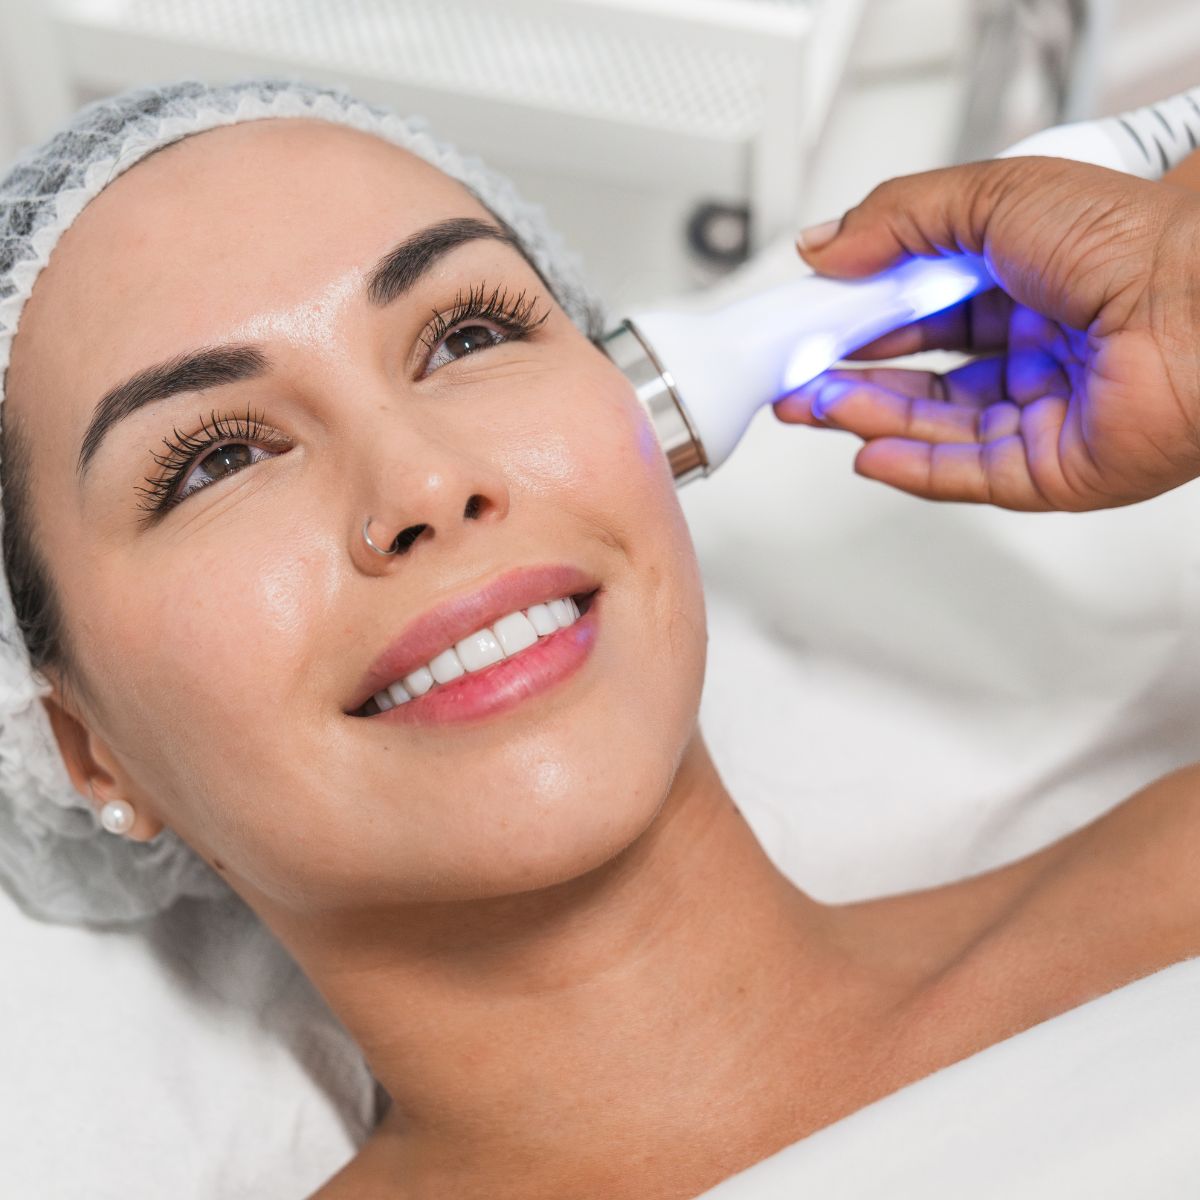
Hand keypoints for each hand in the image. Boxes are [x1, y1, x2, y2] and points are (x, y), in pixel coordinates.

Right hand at [773, 156, 1199, 509]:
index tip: (810, 321)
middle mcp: (1036, 345)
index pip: (922, 305)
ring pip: (936, 427)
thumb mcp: (992, 196)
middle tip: (798, 377)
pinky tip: (868, 453)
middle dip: (852, 377)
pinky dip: (913, 468)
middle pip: (922, 374)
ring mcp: (1045, 409)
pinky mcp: (1053, 468)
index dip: (861, 316)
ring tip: (816, 406)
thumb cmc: (1132, 241)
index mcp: (1027, 277)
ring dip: (869, 418)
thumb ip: (897, 219)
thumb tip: (823, 245)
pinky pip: (968, 474)